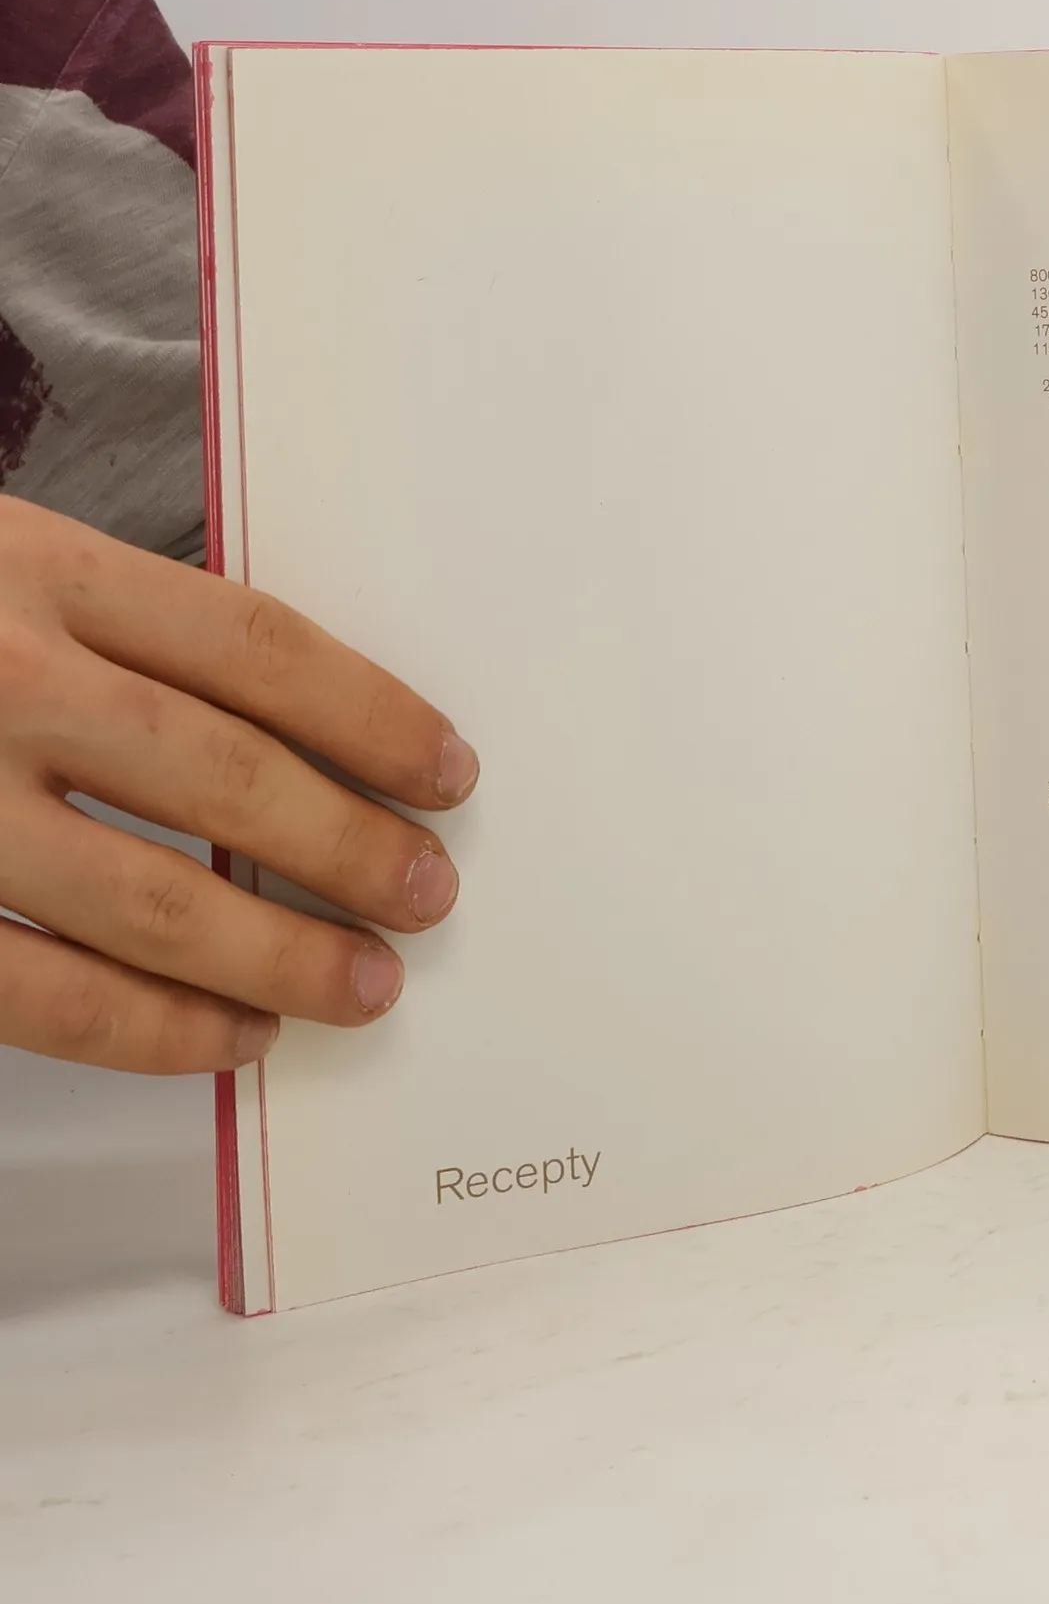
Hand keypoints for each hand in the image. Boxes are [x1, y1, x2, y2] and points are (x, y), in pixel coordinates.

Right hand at [0, 497, 477, 1073]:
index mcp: (36, 568)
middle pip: (226, 773)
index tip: (449, 771)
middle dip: (350, 846)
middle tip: (429, 891)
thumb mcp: (3, 566)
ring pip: (145, 897)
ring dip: (277, 953)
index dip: (374, 716)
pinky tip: (231, 1037)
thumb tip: (312, 732)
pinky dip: (151, 1027)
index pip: (256, 645)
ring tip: (363, 984)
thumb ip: (125, 629)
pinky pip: (34, 990)